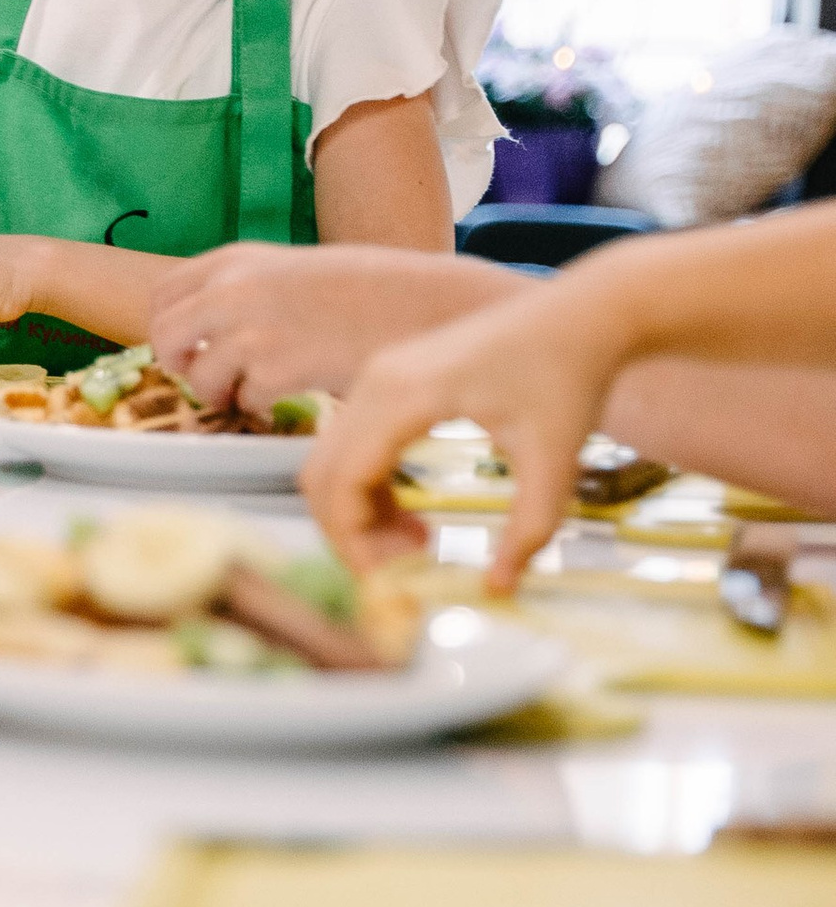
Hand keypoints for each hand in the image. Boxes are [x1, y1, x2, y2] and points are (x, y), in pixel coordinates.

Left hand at [150, 242, 508, 416]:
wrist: (426, 306)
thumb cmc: (370, 291)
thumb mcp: (295, 272)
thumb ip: (247, 292)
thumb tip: (206, 330)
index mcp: (237, 260)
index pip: (164, 295)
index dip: (168, 328)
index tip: (188, 349)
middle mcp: (234, 290)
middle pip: (164, 338)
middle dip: (183, 366)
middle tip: (213, 382)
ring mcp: (253, 329)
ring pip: (201, 378)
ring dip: (227, 394)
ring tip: (265, 389)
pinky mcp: (278, 369)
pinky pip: (247, 401)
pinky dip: (266, 407)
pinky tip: (297, 393)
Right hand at [303, 301, 616, 589]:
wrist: (585, 314)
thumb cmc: (572, 379)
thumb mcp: (555, 464)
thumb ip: (528, 533)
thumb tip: (498, 592)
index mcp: (405, 396)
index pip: (343, 483)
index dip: (355, 543)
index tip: (392, 584)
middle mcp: (376, 382)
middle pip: (321, 476)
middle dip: (350, 534)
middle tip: (400, 573)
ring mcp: (378, 377)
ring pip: (332, 463)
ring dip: (358, 514)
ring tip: (415, 546)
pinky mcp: (390, 379)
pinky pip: (353, 445)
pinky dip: (369, 489)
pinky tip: (413, 516)